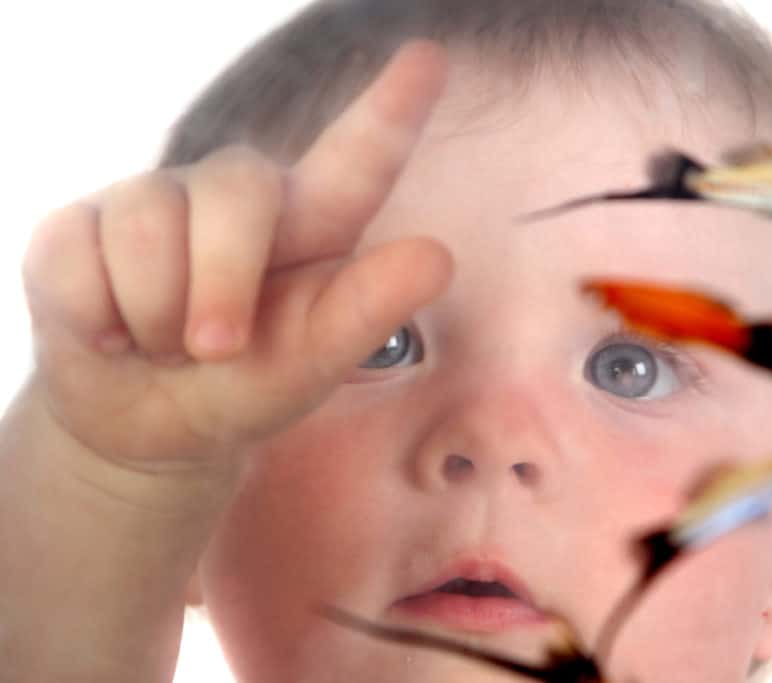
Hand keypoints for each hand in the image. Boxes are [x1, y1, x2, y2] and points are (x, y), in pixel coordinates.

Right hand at [21, 41, 451, 471]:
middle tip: (217, 349)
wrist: (150, 424)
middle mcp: (234, 196)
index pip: (356, 160)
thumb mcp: (310, 363)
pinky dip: (98, 321)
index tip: (428, 57)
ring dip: (157, 317)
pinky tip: (113, 335)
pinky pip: (78, 258)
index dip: (390, 109)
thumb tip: (437, 256)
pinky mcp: (79, 226)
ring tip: (166, 346)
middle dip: (222, 283)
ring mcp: (155, 202)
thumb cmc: (247, 385)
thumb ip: (366, 313)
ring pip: (147, 229)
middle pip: (235, 190)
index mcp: (311, 225)